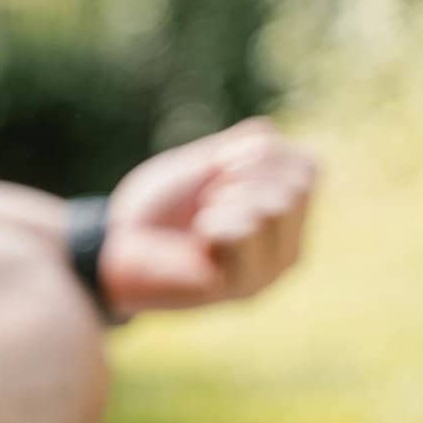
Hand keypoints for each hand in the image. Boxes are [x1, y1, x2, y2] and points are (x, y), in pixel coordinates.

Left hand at [101, 118, 317, 317]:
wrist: (114, 248)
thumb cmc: (156, 209)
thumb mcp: (202, 164)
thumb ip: (240, 147)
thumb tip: (266, 135)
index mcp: (285, 215)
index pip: (307, 166)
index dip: (259, 155)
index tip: (220, 173)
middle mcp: (287, 248)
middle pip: (295, 186)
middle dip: (241, 178)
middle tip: (207, 203)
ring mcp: (269, 272)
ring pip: (272, 208)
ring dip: (224, 203)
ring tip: (201, 224)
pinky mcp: (241, 288)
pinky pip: (241, 232)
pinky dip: (212, 225)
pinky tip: (198, 244)